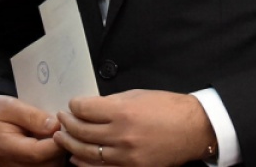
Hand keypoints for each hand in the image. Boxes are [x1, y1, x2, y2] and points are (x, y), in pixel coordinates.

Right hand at [0, 95, 66, 166]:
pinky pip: (46, 166)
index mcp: (6, 148)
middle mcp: (12, 164)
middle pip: (47, 164)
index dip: (56, 142)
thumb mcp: (10, 106)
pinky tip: (53, 140)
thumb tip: (54, 126)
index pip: (37, 153)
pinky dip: (53, 155)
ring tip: (59, 132)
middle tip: (65, 127)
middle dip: (60, 146)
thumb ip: (32, 116)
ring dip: (58, 151)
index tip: (66, 126)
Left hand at [54, 90, 216, 166]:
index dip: (74, 105)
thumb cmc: (169, 108)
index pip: (84, 109)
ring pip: (86, 153)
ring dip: (70, 145)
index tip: (73, 104)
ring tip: (62, 138)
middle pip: (80, 131)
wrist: (194, 129)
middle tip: (61, 120)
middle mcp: (121, 135)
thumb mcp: (138, 95)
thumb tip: (90, 107)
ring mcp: (125, 156)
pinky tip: (76, 158)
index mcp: (122, 112)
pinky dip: (84, 165)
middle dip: (66, 124)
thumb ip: (112, 102)